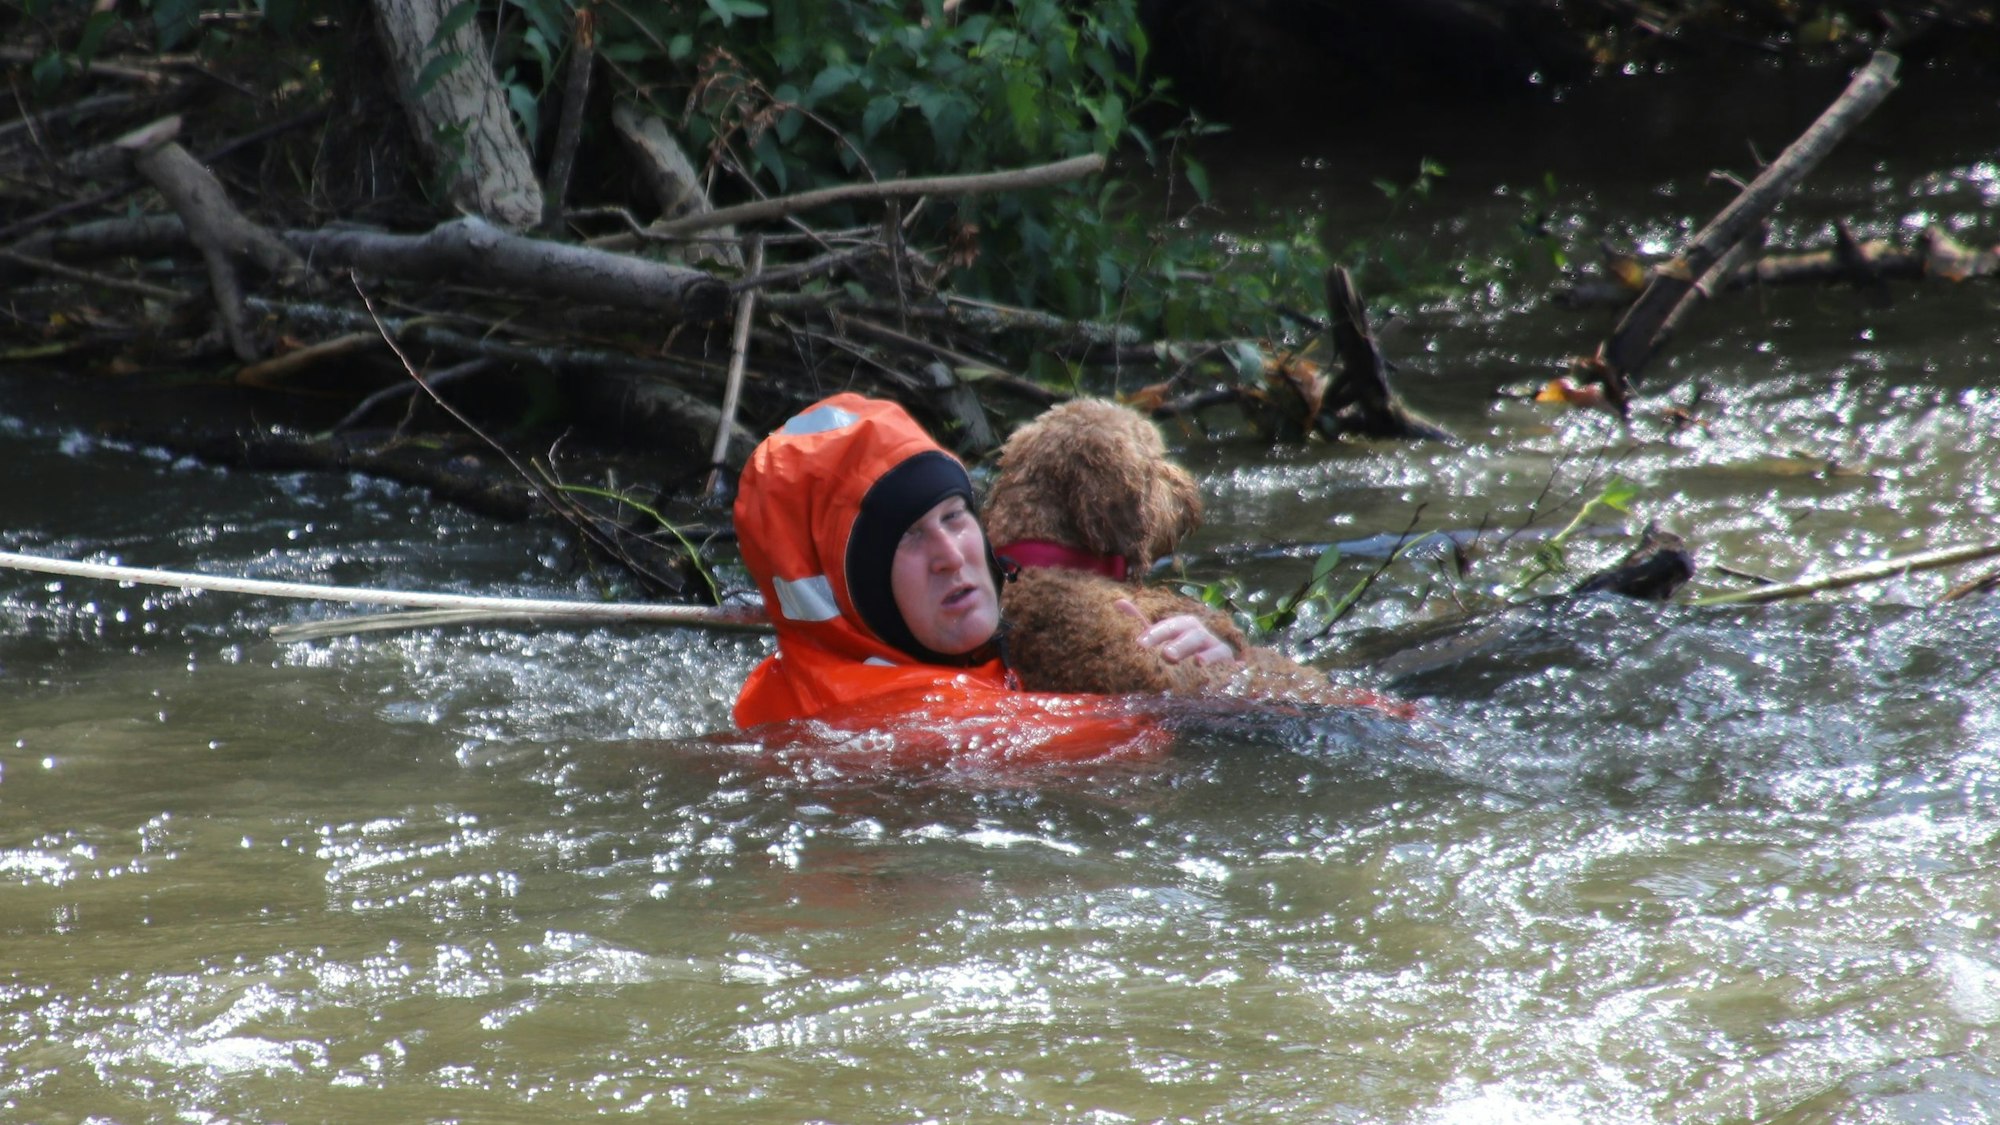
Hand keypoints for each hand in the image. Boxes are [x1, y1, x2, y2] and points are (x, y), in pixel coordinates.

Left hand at [1116, 599, 1237, 666]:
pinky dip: (1213, 659)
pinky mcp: (1227, 660)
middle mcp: (1197, 632)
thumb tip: (1119, 601)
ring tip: (1188, 661)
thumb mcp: (1161, 643)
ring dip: (1195, 650)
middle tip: (1166, 655)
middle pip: (1188, 629)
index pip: (1168, 625)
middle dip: (1177, 641)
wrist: (1210, 677)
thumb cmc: (1181, 658)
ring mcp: (1213, 644)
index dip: (1155, 633)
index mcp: (1181, 627)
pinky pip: (1222, 656)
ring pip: (1204, 641)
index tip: (1140, 644)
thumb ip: (1142, 625)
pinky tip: (1203, 665)